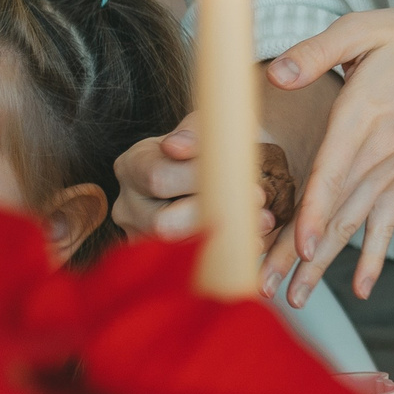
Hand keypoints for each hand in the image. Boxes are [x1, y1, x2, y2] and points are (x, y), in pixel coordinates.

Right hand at [111, 112, 279, 245]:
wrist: (210, 169)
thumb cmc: (209, 146)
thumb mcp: (206, 127)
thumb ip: (195, 133)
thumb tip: (176, 147)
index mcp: (133, 165)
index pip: (159, 178)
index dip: (201, 180)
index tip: (243, 176)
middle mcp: (128, 205)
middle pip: (164, 223)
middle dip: (217, 214)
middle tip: (260, 201)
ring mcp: (140, 237)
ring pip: (178, 249)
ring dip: (228, 237)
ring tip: (265, 220)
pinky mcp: (159, 261)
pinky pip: (190, 265)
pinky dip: (226, 254)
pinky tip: (253, 241)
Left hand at [260, 3, 393, 306]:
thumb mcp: (365, 28)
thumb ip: (317, 52)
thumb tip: (276, 74)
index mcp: (363, 114)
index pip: (333, 171)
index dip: (314, 210)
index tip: (297, 247)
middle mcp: (379, 150)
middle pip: (334, 210)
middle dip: (298, 254)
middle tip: (265, 289)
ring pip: (353, 223)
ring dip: (323, 263)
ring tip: (295, 298)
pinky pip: (389, 222)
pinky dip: (376, 257)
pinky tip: (361, 290)